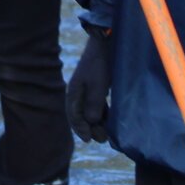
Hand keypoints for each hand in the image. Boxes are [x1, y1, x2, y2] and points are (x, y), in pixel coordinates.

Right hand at [66, 28, 111, 142]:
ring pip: (90, 111)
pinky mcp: (98, 86)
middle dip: (91, 128)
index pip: (74, 116)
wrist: (106, 44)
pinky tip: (110, 120)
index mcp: (73, 92)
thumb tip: (91, 121)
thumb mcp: (97, 86)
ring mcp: (88, 89)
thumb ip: (93, 105)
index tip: (89, 140)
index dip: (81, 129)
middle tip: (103, 139)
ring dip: (98, 122)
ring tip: (107, 133)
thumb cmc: (100, 65)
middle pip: (82, 116)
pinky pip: (98, 105)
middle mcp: (79, 92)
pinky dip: (103, 114)